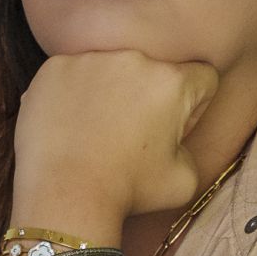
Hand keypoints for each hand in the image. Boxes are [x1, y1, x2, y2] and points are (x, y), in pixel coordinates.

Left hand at [10, 52, 219, 240]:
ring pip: (110, 70)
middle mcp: (133, 59)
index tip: (173, 129)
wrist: (66, 195)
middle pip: (153, 71)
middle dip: (148, 97)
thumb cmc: (128, 190)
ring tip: (96, 133)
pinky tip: (70, 126)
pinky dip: (73, 94)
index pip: (201, 78)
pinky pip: (73, 75)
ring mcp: (89, 60)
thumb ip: (189, 146)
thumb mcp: (185, 179)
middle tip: (131, 136)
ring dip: (109, 92)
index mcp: (171, 81)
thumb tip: (174, 137)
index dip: (193, 106)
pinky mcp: (55, 68)